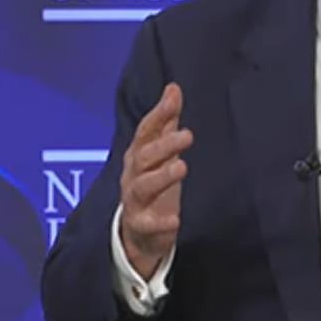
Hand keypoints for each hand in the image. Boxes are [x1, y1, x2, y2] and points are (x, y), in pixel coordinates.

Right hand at [120, 83, 191, 278]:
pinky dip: (161, 223)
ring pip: (143, 187)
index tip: (174, 96)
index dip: (158, 114)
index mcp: (138, 155)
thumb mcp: (159, 152)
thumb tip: (173, 87)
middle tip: (188, 136)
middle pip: (143, 157)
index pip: (145, 131)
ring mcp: (134, 201)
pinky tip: (176, 220)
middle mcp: (132, 175)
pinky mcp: (141, 226)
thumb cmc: (152, 184)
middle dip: (163, 145)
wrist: (138, 232)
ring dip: (161, 176)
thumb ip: (166, 121)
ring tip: (182, 167)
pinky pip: (148, 224)